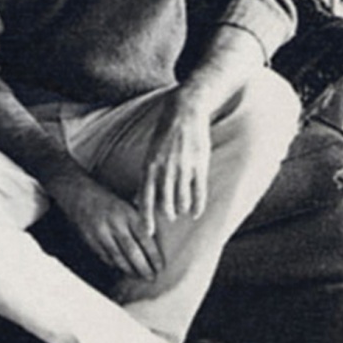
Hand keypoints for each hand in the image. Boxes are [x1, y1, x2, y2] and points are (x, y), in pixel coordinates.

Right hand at [47, 166, 163, 280]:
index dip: (154, 256)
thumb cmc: (106, 199)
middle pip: (132, 252)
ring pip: (118, 257)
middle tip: (151, 278)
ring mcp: (100, 232)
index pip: (145, 239)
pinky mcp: (89, 239)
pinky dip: (114, 264)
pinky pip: (104, 256)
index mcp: (127, 213)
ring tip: (138, 277)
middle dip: (143, 268)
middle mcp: (114, 223)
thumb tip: (154, 244)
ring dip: (129, 270)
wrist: (77, 192)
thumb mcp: (126, 205)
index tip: (161, 267)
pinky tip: (122, 269)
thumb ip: (138, 222)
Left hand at [136, 91, 211, 231]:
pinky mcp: (199, 164)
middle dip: (166, 214)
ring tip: (181, 215)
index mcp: (149, 165)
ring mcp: (183, 167)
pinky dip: (197, 204)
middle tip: (168, 220)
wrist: (185, 110)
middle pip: (164, 201)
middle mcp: (165, 168)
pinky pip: (198, 190)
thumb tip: (143, 194)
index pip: (145, 198)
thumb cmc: (165, 133)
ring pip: (181, 198)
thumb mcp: (151, 151)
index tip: (146, 232)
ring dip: (181, 209)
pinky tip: (196, 213)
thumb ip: (149, 172)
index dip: (145, 217)